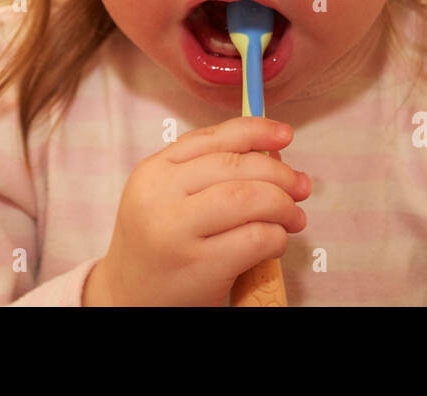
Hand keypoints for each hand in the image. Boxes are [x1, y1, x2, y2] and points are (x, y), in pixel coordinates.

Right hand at [90, 116, 309, 305]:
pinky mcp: (199, 266)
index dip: (256, 131)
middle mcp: (160, 196)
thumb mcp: (165, 196)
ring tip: (294, 217)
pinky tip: (274, 243)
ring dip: (283, 205)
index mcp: (153, 171)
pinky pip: (255, 238)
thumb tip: (274, 154)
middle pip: (236, 166)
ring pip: (249, 198)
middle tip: (300, 187)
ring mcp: (177, 232)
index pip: (212, 139)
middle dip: (279, 174)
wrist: (127, 296)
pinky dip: (276, 237)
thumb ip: (207, 171)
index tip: (285, 134)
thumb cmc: (158, 243)